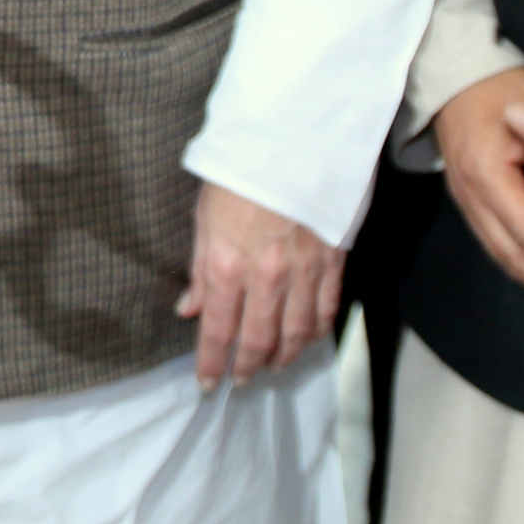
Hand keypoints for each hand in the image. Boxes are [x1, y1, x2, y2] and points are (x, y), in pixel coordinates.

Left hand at [178, 181, 339, 381]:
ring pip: (297, 333)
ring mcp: (305, 273)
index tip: (207, 384)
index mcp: (227, 265)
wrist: (295, 139)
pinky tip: (307, 339)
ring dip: (284, 356)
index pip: (218, 331)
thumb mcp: (204, 216)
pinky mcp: (334, 262)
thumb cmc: (240, 172)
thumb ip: (200, 270)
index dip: (212, 363)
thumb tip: (189, 310)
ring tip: (274, 366)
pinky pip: (327, 310)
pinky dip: (317, 332)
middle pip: (260, 340)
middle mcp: (267, 278)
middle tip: (242, 379)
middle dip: (248, 366)